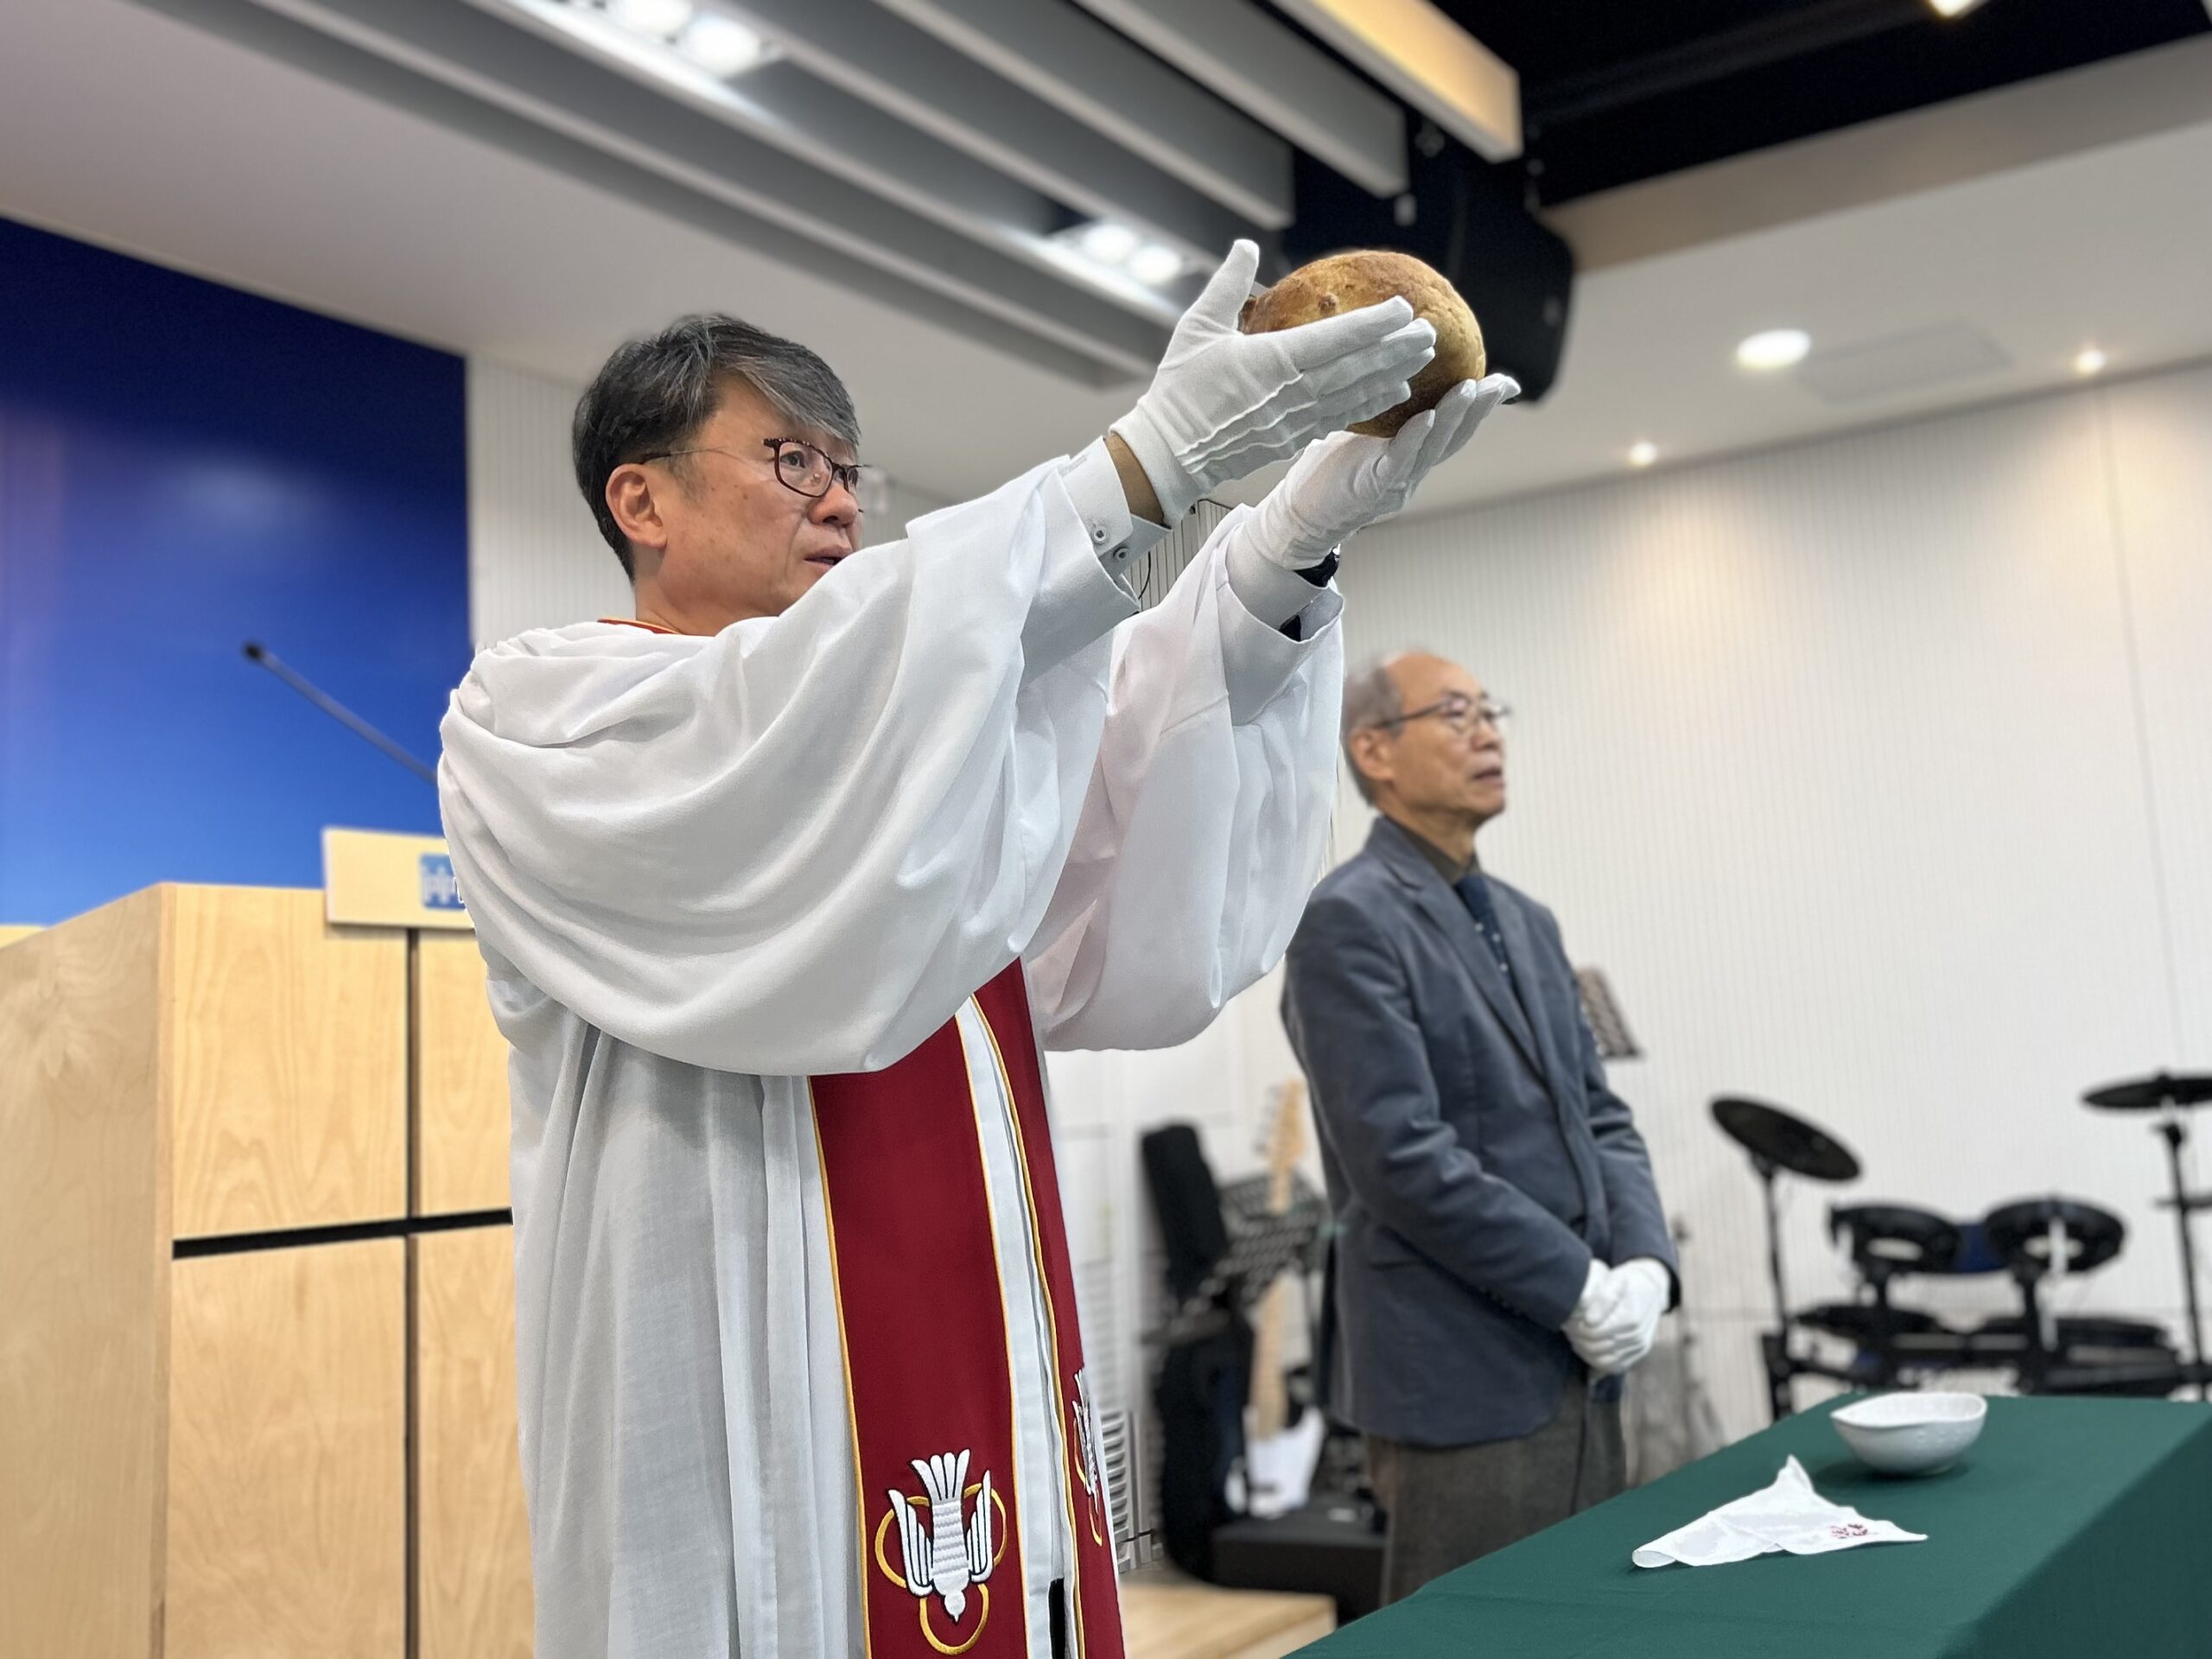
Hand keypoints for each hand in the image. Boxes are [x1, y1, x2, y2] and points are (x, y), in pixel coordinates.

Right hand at [1111, 240, 1436, 523]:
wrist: (1169, 453)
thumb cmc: (1180, 388)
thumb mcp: (1198, 327)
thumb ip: (1228, 285)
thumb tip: (1246, 246)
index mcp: (1273, 361)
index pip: (1338, 339)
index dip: (1376, 323)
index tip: (1403, 308)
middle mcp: (1293, 392)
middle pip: (1358, 367)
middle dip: (1398, 350)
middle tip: (1430, 333)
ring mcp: (1295, 419)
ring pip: (1356, 395)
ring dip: (1392, 375)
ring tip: (1422, 359)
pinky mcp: (1292, 438)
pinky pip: (1341, 417)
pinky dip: (1370, 403)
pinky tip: (1393, 391)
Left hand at [1233, 375, 1517, 570]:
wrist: (1298, 515)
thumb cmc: (1327, 470)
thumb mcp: (1362, 433)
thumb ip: (1383, 411)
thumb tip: (1389, 370)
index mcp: (1412, 455)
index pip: (1452, 430)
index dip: (1480, 409)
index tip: (1506, 384)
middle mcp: (1412, 471)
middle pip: (1454, 439)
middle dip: (1479, 410)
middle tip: (1497, 383)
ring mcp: (1396, 482)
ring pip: (1434, 448)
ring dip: (1454, 418)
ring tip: (1469, 389)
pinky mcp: (1374, 488)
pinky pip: (1400, 462)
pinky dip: (1416, 439)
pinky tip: (1428, 418)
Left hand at [1567, 1257, 1669, 1376]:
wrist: (1652, 1287)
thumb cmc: (1628, 1281)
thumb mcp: (1615, 1279)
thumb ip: (1604, 1298)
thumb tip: (1590, 1320)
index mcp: (1631, 1318)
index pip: (1593, 1333)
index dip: (1576, 1327)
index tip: (1568, 1318)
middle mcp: (1637, 1336)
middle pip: (1596, 1348)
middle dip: (1578, 1339)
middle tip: (1568, 1327)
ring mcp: (1639, 1348)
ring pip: (1604, 1362)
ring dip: (1585, 1351)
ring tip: (1576, 1337)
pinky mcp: (1639, 1354)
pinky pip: (1615, 1367)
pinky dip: (1598, 1362)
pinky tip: (1587, 1348)